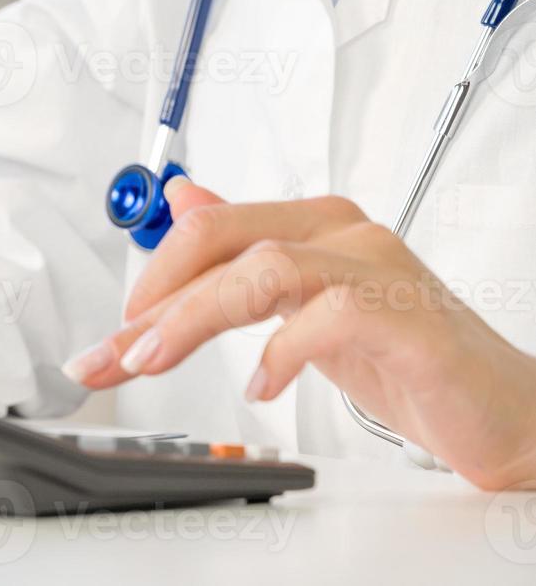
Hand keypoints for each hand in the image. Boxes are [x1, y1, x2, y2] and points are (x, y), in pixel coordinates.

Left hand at [62, 180, 535, 489]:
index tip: (113, 332)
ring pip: (264, 268)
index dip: (151, 277)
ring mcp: (378, 269)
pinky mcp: (409, 318)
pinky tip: (261, 385)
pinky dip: (282, 351)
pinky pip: (331, 315)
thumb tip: (182, 198)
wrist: (504, 410)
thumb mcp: (301, 307)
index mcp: (312, 225)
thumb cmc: (406, 358)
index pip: (208, 228)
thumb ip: (242, 256)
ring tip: (157, 361)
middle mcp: (343, 234)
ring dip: (195, 318)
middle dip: (156, 300)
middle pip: (224, 240)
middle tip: (116, 353)